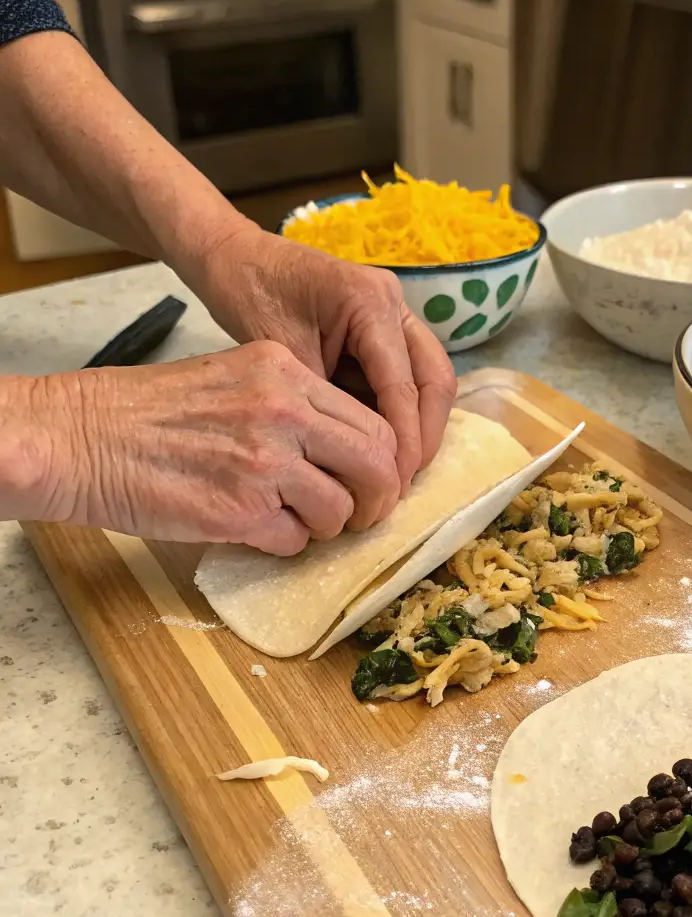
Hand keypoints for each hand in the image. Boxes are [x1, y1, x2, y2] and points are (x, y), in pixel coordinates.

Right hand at [26, 342, 400, 554]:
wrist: (81, 437)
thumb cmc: (150, 411)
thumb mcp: (234, 378)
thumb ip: (296, 407)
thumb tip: (348, 453)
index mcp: (285, 373)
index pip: (374, 422)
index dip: (385, 462)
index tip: (374, 482)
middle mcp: (283, 411)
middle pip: (376, 464)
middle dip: (377, 499)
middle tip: (360, 515)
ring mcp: (263, 461)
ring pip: (340, 509)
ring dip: (327, 526)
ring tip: (295, 520)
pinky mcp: (239, 510)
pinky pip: (295, 540)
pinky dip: (284, 543)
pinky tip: (256, 527)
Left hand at [188, 222, 457, 494]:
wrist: (235, 259)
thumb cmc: (250, 298)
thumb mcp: (283, 359)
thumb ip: (327, 404)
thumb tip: (358, 459)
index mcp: (370, 303)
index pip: (403, 385)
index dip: (404, 439)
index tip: (394, 484)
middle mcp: (395, 303)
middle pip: (437, 379)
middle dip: (425, 435)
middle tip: (403, 482)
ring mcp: (396, 312)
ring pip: (431, 378)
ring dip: (419, 425)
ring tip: (397, 470)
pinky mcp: (387, 326)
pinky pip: (409, 374)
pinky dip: (402, 411)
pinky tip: (383, 444)